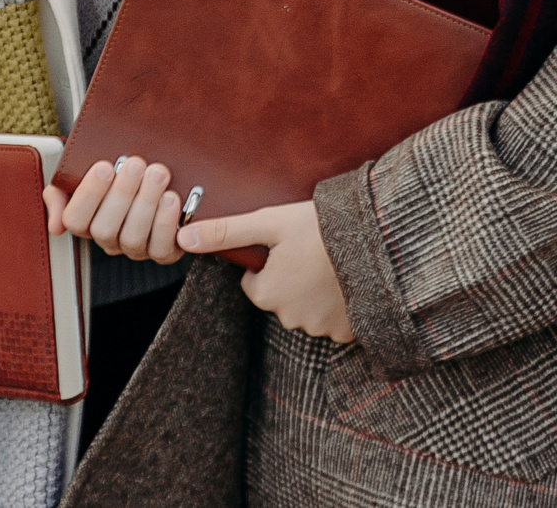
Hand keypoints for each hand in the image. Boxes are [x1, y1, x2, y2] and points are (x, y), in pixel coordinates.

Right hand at [45, 156, 184, 263]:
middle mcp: (108, 239)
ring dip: (146, 204)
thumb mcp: (79, 176)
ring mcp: (134, 249)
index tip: (104, 166)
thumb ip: (59, 194)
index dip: (88, 195)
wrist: (148, 172)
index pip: (75, 219)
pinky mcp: (162, 252)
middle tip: (136, 164)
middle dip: (122, 194)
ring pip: (133, 238)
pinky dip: (166, 223)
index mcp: (85, 221)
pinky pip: (161, 248)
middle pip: (105, 229)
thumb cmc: (113, 173)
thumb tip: (56, 226)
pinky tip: (172, 198)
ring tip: (158, 174)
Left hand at [179, 202, 352, 341]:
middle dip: (290, 278)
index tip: (288, 246)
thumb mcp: (269, 223)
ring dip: (314, 292)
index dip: (269, 262)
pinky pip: (334, 320)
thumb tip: (181, 237)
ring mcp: (320, 328)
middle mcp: (289, 318)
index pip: (255, 283)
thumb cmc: (319, 228)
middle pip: (280, 297)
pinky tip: (346, 281)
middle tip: (311, 251)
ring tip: (331, 263)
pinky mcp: (347, 333)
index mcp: (266, 294)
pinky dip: (338, 305)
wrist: (376, 241)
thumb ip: (225, 232)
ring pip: (306, 309)